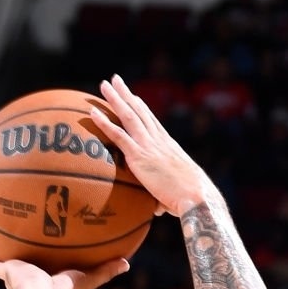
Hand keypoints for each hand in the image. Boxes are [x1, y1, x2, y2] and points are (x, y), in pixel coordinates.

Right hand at [0, 253, 128, 288]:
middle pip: (36, 271)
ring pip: (16, 269)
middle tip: (34, 253)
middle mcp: (37, 284)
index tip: (61, 263)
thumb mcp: (89, 280)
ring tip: (9, 247)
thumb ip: (105, 272)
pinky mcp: (8, 273)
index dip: (60, 270)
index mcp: (54, 287)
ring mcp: (21, 280)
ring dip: (12, 262)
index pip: (57, 276)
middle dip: (34, 265)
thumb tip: (126, 263)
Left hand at [88, 76, 208, 217]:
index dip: (140, 106)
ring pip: (128, 116)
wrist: (195, 196)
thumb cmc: (188, 200)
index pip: (151, 120)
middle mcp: (158, 140)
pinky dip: (104, 122)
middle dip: (126, 94)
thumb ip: (162, 195)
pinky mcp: (139, 156)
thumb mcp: (175, 191)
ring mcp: (148, 146)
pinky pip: (118, 135)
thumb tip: (158, 207)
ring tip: (104, 85)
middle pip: (139, 110)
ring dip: (115, 99)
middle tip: (115, 80)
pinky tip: (92, 113)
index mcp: (167, 145)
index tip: (132, 95)